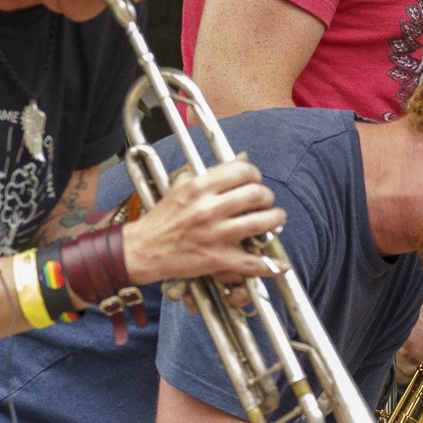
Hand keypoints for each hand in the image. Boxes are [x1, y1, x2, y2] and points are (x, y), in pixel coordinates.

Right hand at [122, 158, 283, 284]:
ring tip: (275, 220)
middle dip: (267, 196)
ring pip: (261, 222)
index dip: (254, 175)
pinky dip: (270, 265)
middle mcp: (208, 208)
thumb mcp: (181, 186)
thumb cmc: (162, 218)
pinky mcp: (216, 259)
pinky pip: (251, 261)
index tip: (254, 181)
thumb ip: (211, 171)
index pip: (242, 171)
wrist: (143, 250)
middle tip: (265, 201)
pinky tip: (280, 264)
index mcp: (199, 187)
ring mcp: (214, 234)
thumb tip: (242, 157)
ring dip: (275, 220)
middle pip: (256, 194)